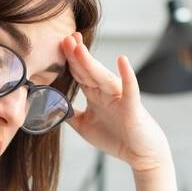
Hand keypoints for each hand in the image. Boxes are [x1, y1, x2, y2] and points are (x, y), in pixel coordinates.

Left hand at [61, 31, 171, 172]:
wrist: (141, 153)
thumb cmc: (116, 138)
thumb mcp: (85, 127)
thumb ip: (70, 115)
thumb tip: (51, 106)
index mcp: (95, 95)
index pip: (79, 74)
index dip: (69, 60)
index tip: (59, 44)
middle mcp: (106, 92)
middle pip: (88, 71)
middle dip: (76, 55)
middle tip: (66, 38)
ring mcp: (119, 97)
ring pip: (102, 77)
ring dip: (91, 63)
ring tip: (79, 48)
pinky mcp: (132, 106)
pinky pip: (129, 88)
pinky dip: (127, 75)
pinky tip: (122, 60)